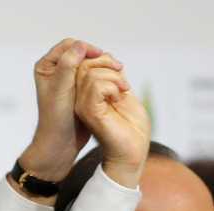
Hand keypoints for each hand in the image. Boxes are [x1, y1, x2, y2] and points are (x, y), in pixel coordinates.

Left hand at [16, 39, 107, 186]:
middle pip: (82, 53)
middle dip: (99, 58)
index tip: (100, 56)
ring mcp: (68, 80)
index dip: (86, 48)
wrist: (60, 143)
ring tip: (119, 73)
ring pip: (91, 64)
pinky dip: (106, 77)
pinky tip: (117, 83)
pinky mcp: (79, 89)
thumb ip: (68, 65)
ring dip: (105, 67)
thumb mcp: (61, 90)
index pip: (70, 46)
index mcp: (46, 66)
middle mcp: (56, 70)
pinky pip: (95, 75)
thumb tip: (79, 45)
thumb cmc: (57, 119)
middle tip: (117, 66)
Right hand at [74, 57, 150, 188]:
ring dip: (114, 78)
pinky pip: (96, 86)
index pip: (85, 63)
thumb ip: (112, 77)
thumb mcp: (122, 92)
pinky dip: (112, 86)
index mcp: (86, 95)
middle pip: (85, 65)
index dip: (104, 59)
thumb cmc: (131, 126)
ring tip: (122, 92)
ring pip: (90, 74)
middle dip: (109, 65)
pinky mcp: (89, 112)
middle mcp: (80, 100)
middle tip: (123, 84)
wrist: (134, 149)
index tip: (121, 72)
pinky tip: (118, 97)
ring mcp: (82, 106)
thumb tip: (107, 58)